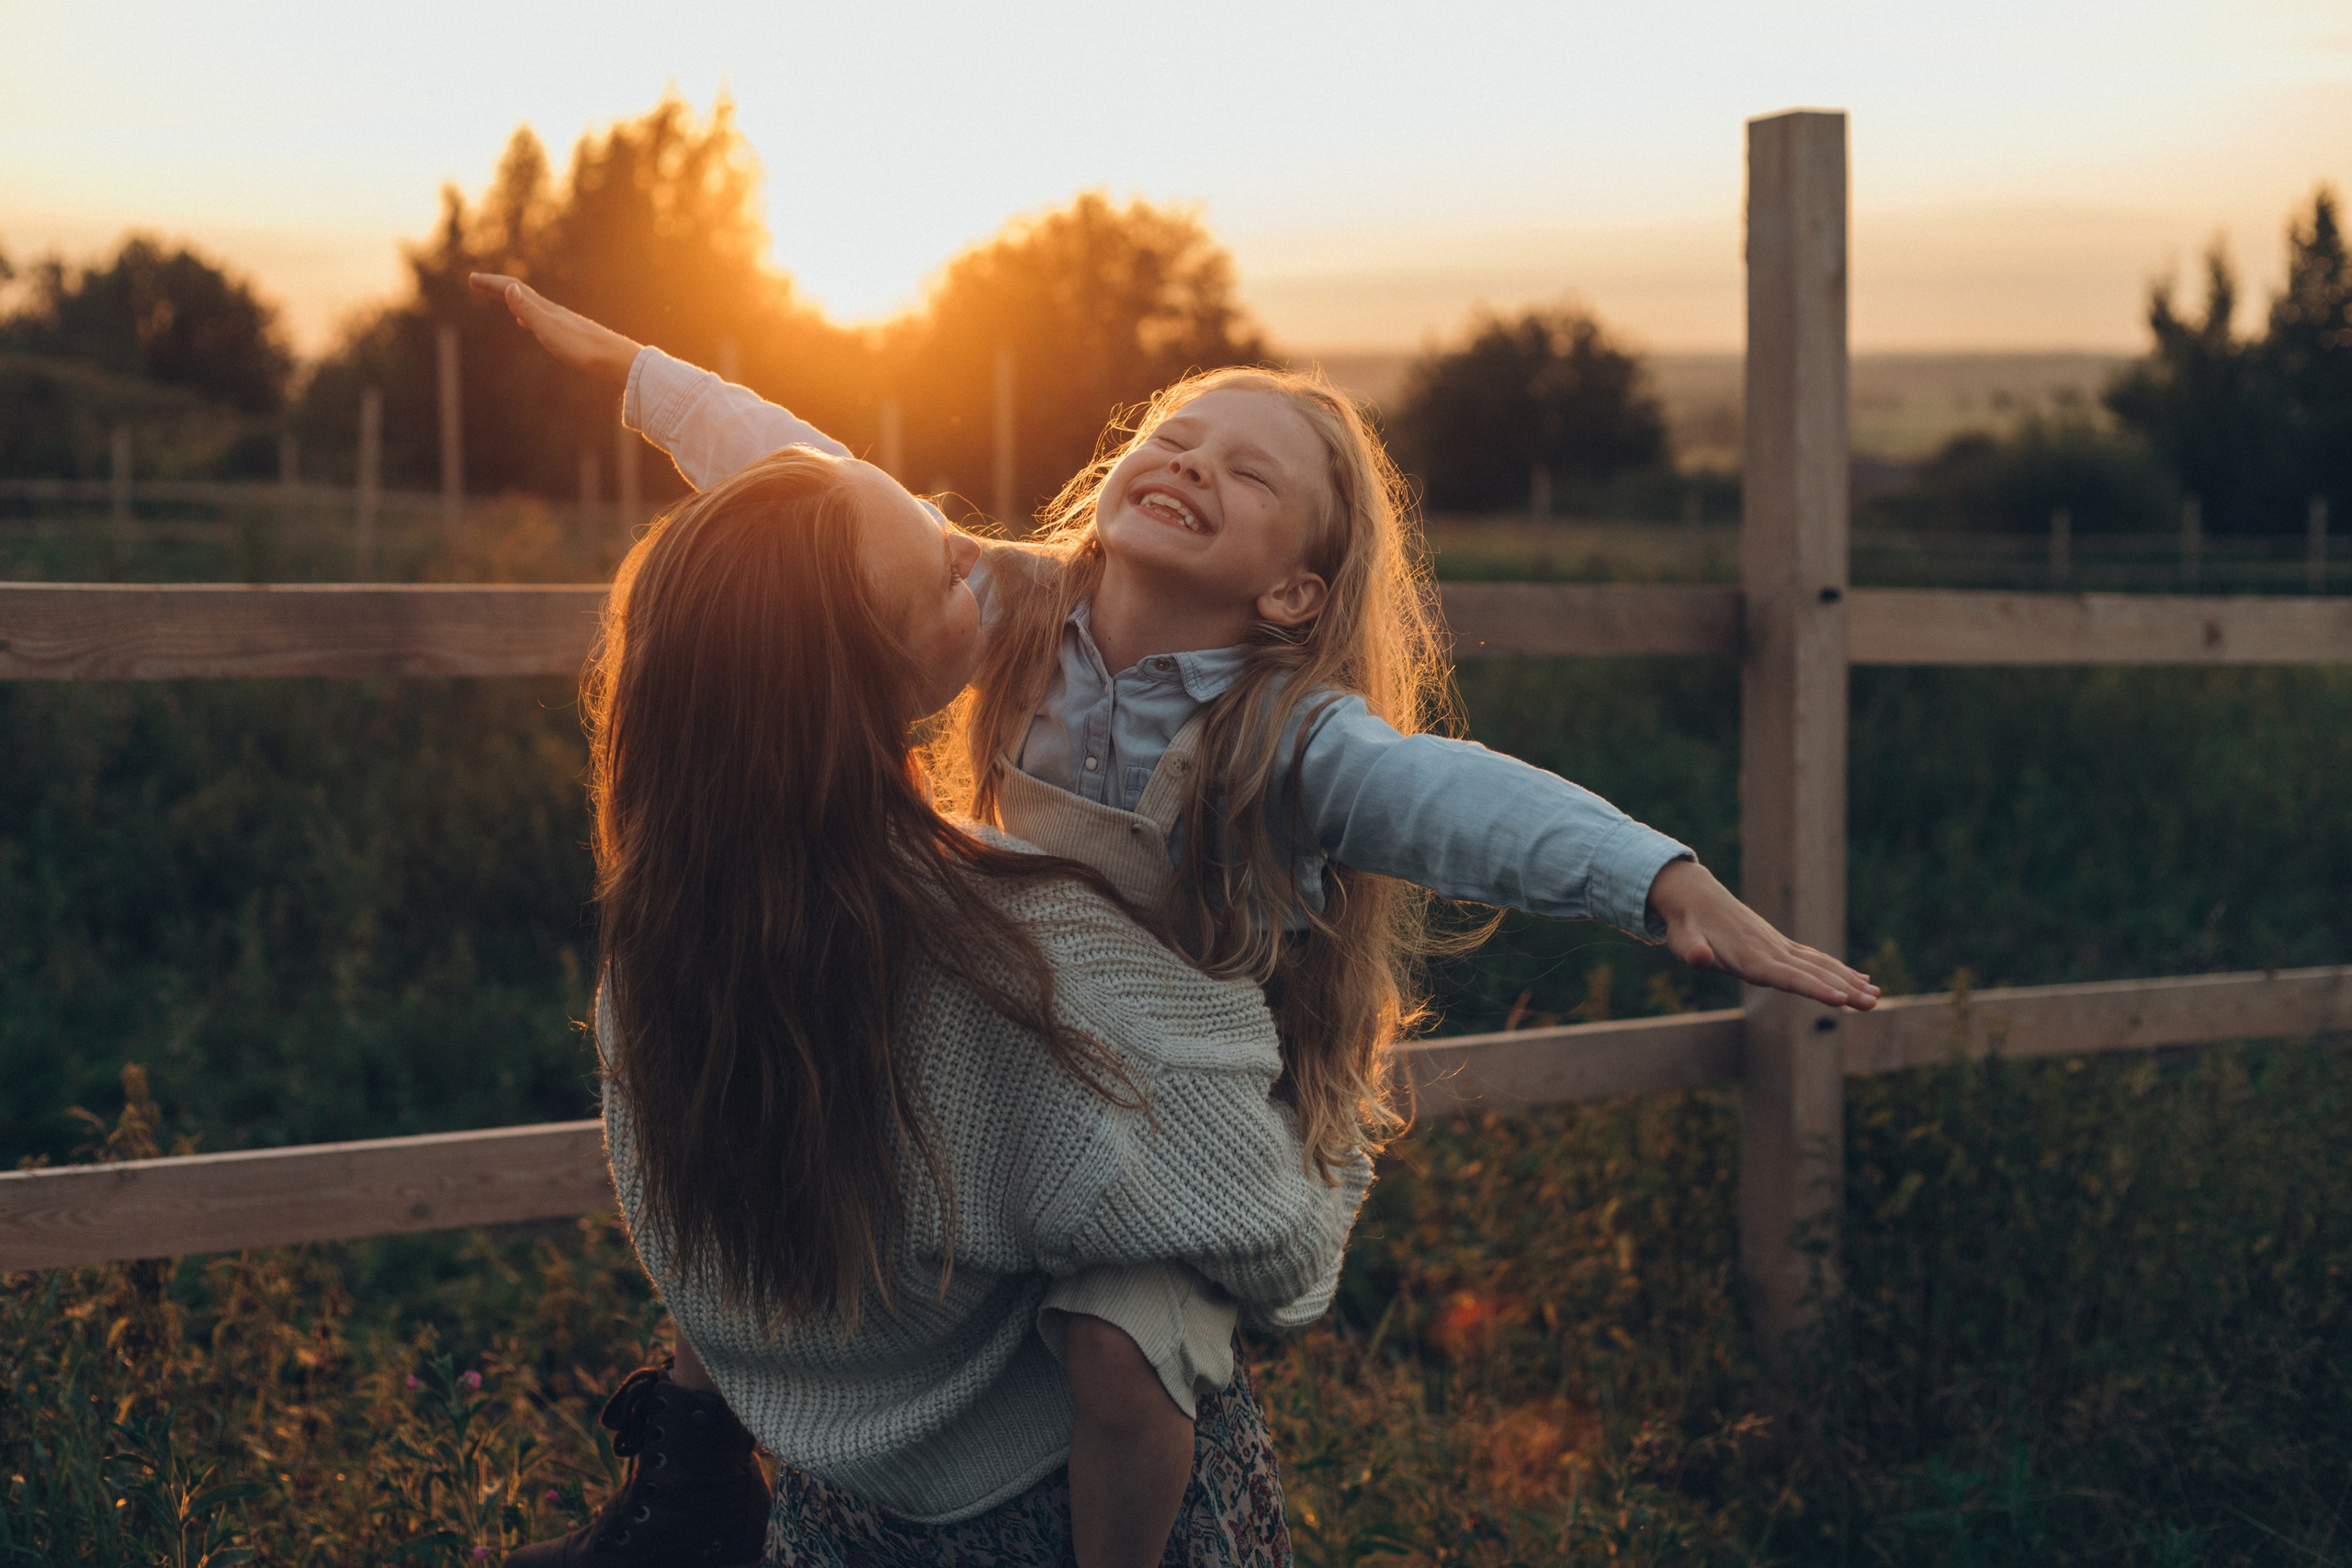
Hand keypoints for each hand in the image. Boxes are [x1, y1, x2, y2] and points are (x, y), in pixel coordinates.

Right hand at [468, 273, 641, 383]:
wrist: (616, 360)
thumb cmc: (583, 349)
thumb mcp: (550, 330)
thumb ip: (529, 311)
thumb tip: (509, 288)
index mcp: (546, 309)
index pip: (513, 289)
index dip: (491, 283)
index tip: (471, 278)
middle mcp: (553, 312)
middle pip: (520, 293)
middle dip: (496, 287)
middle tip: (475, 282)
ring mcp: (561, 322)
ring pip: (530, 305)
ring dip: (511, 299)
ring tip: (499, 297)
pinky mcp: (569, 335)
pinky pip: (540, 320)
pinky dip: (527, 316)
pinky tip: (526, 324)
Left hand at [1645, 859, 1878, 1009]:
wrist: (1695, 894)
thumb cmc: (1686, 925)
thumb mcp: (1682, 940)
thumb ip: (1693, 951)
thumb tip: (1698, 957)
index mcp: (1751, 957)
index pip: (1788, 977)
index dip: (1815, 989)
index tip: (1842, 1000)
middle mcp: (1771, 951)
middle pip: (1814, 973)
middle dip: (1845, 989)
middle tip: (1874, 1004)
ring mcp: (1778, 946)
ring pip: (1821, 965)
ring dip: (1849, 981)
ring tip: (1876, 997)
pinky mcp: (1779, 945)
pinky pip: (1814, 959)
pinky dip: (1838, 970)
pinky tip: (1859, 979)